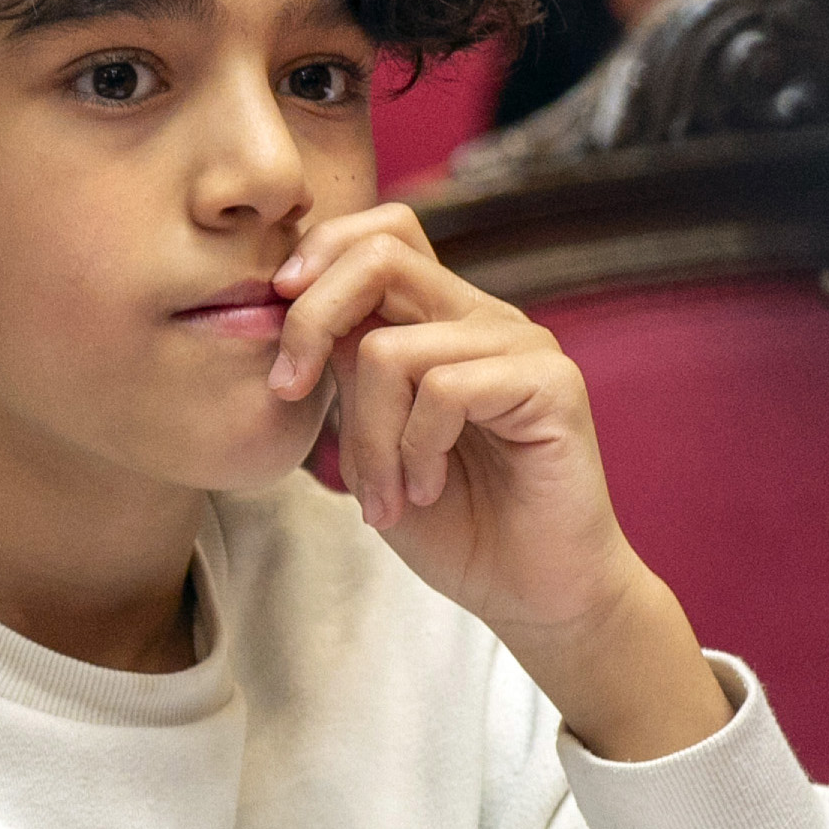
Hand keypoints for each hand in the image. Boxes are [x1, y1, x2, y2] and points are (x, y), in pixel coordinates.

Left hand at [268, 204, 728, 760]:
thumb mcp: (372, 441)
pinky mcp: (552, 383)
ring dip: (368, 439)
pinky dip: (416, 451)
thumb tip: (291, 314)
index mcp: (441, 319)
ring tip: (385, 498)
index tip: (276, 334)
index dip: (317, 258)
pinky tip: (427, 492)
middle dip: (311, 321)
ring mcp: (522, 344)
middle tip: (287, 392)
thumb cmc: (455, 523)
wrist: (533, 593)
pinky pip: (445, 390)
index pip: (379, 234)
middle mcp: (483, 317)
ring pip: (394, 349)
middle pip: (380, 256)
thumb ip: (345, 376)